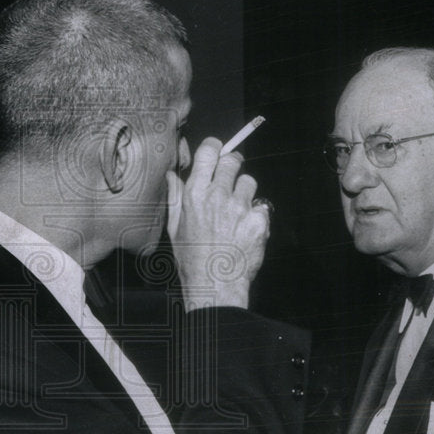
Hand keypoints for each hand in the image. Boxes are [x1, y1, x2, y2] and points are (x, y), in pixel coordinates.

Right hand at [166, 138, 269, 310]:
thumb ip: (175, 196)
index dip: (215, 147)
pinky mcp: (258, 220)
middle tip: (230, 177)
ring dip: (244, 192)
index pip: (209, 151)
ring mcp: (240, 207)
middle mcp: (218, 195)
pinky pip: (261, 206)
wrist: (214, 286)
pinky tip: (245, 229)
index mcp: (194, 193)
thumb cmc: (191, 259)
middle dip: (232, 165)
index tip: (217, 150)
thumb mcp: (174, 226)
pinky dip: (255, 215)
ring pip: (249, 182)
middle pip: (233, 160)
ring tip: (236, 211)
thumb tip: (172, 174)